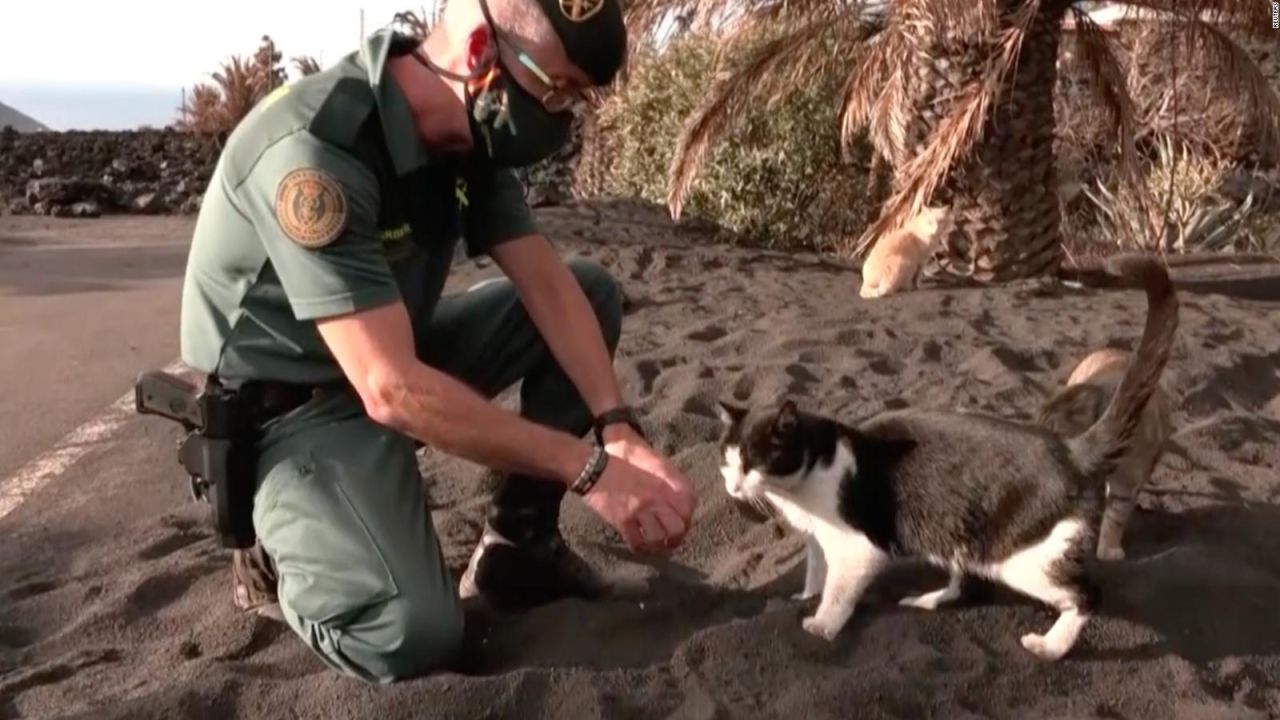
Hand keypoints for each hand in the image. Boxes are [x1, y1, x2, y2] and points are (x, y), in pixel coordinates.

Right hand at [602, 425, 695, 545]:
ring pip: (659, 538)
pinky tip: (637, 544)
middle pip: (678, 527)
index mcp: (665, 480)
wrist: (591, 466)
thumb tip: (669, 485)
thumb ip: (661, 472)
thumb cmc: (617, 459)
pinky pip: (637, 541)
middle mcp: (657, 496)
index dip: (686, 517)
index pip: (688, 505)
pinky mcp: (624, 520)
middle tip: (669, 540)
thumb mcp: (645, 457)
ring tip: (654, 545)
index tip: (680, 522)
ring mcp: (641, 509)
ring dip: (657, 544)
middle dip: (676, 537)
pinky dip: (638, 546)